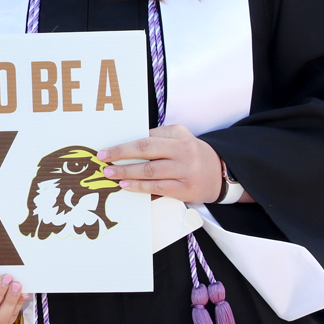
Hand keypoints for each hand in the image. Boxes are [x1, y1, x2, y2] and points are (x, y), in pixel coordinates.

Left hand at [98, 124, 222, 204]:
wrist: (220, 173)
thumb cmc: (191, 155)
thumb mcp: (179, 139)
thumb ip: (157, 140)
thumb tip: (125, 148)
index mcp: (178, 134)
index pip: (147, 136)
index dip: (125, 143)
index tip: (107, 147)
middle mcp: (183, 150)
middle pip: (146, 149)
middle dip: (121, 153)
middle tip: (103, 157)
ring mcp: (185, 170)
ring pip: (150, 170)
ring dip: (126, 172)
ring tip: (110, 173)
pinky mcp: (185, 189)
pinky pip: (157, 187)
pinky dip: (139, 186)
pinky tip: (126, 185)